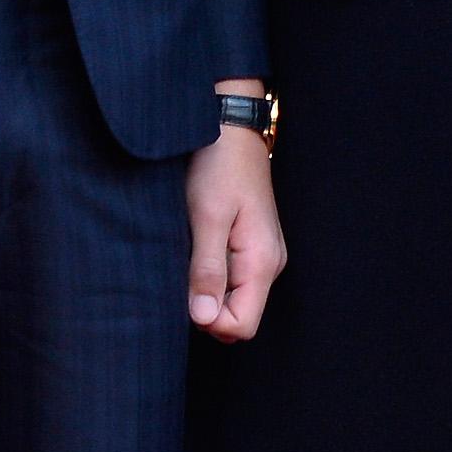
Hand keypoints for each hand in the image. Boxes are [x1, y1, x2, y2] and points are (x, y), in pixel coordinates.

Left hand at [186, 82, 285, 342]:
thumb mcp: (207, 217)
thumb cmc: (218, 166)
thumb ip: (208, 271)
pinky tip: (195, 247)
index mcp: (262, 262)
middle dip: (206, 308)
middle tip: (182, 269)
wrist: (230, 125)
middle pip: (238, 317)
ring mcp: (262, 254)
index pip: (241, 326)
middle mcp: (269, 263)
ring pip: (233, 299)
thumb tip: (205, 320)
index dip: (209, 321)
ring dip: (206, 289)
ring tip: (188, 252)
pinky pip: (232, 279)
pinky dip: (210, 274)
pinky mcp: (251, 244)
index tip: (185, 291)